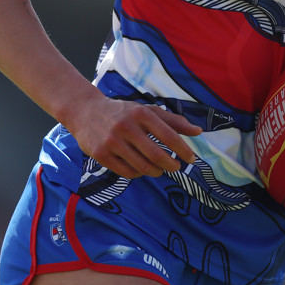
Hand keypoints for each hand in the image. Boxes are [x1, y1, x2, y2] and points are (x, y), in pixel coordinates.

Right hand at [68, 93, 202, 179]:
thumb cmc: (123, 112)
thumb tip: (198, 132)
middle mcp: (127, 126)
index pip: (168, 135)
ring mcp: (112, 141)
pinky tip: (142, 169)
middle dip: (171, 165)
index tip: (192, 159)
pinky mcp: (101, 154)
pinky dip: (138, 174)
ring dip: (156, 171)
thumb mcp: (147, 111)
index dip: (183, 149)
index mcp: (141, 113)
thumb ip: (173, 121)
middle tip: (176, 167)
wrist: (86, 111)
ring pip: (141, 166)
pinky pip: (126, 172)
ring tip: (160, 169)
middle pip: (156, 154)